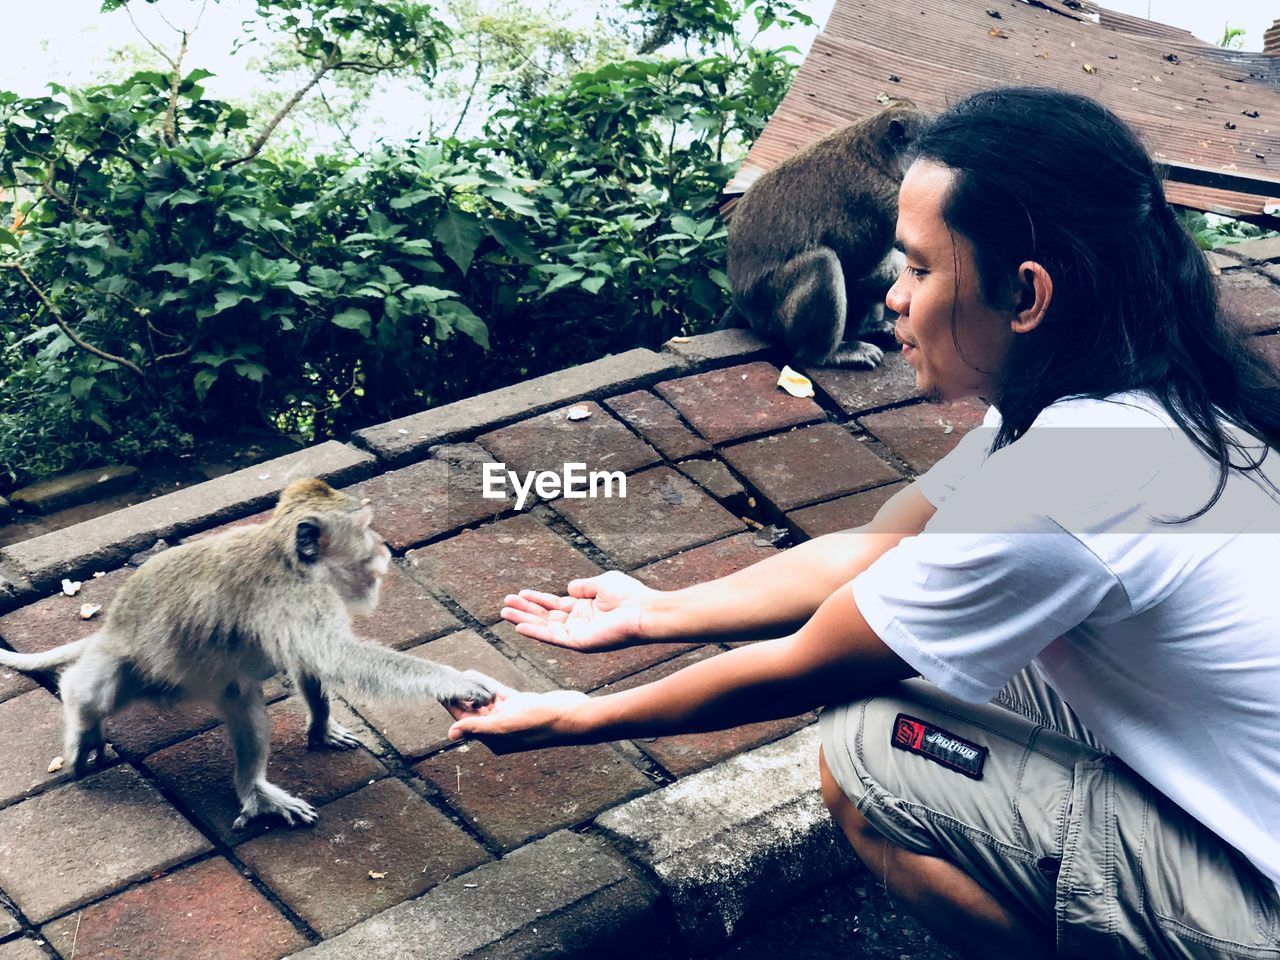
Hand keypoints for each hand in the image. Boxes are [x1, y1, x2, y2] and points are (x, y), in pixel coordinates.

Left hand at [446, 680, 591, 752]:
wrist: (572, 715)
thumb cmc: (541, 724)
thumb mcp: (505, 725)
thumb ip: (478, 727)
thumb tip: (450, 733)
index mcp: (494, 739)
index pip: (465, 721)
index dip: (450, 705)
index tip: (438, 690)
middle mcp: (500, 729)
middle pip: (472, 710)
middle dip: (458, 695)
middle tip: (443, 677)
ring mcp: (511, 716)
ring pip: (484, 700)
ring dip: (470, 688)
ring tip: (454, 674)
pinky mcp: (521, 704)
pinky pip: (498, 693)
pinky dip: (486, 684)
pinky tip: (473, 674)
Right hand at [500, 570, 657, 651]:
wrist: (643, 611)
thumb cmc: (630, 596)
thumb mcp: (601, 583)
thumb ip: (583, 586)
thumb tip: (568, 587)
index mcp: (584, 608)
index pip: (554, 605)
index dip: (537, 599)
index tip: (519, 594)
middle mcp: (579, 622)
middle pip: (545, 616)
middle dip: (525, 610)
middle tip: (505, 604)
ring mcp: (578, 634)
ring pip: (545, 627)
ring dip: (524, 620)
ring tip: (504, 613)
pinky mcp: (579, 643)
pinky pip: (553, 638)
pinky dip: (536, 632)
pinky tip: (520, 627)